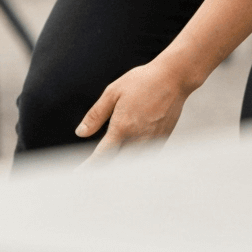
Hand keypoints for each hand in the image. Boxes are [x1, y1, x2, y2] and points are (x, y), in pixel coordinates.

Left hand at [75, 60, 192, 162]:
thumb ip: (96, 115)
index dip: (90, 166)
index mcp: (122, 128)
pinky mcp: (164, 139)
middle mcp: (139, 139)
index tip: (79, 173)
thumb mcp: (112, 93)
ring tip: (110, 168)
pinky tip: (130, 158)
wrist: (173, 78)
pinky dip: (138, 162)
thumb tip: (80, 133)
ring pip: (134, 164)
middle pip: (119, 164)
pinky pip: (148, 158)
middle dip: (105, 171)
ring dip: (122, 167)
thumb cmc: (141, 81)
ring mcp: (153, 141)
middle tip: (91, 173)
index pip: (103, 155)